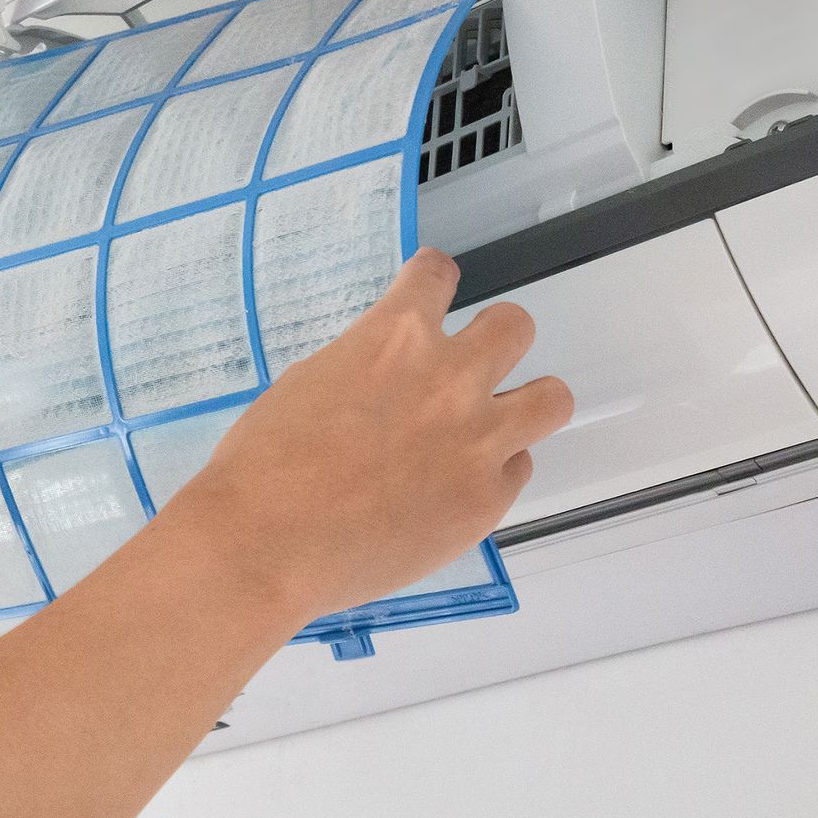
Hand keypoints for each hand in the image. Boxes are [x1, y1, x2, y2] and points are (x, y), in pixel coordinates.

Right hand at [177, 248, 572, 620]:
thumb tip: (387, 377)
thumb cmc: (265, 466)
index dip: (433, 279)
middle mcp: (449, 378)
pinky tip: (458, 483)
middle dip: (495, 338)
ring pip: (551, 399)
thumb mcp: (308, 382)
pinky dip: (495, 471)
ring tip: (498, 421)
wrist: (267, 543)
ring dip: (526, 403)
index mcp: (394, 337)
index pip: (437, 274)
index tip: (433, 288)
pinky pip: (518, 469)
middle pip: (515, 327)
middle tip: (473, 362)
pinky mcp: (485, 500)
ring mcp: (476, 441)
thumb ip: (365, 366)